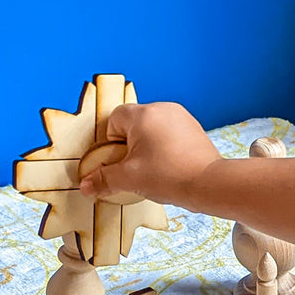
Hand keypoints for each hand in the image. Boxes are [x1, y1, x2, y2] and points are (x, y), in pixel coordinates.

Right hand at [78, 102, 221, 208]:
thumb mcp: (130, 179)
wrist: (209, 183)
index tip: (118, 160)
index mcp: (143, 115)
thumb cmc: (170, 176)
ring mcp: (181, 116)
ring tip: (154, 168)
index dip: (111, 141)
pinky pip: (169, 132)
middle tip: (135, 167)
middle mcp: (162, 109)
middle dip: (130, 144)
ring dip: (147, 145)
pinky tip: (169, 166)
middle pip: (133, 122)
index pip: (114, 118)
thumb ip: (104, 179)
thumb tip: (86, 185)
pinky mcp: (193, 128)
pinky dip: (165, 146)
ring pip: (152, 127)